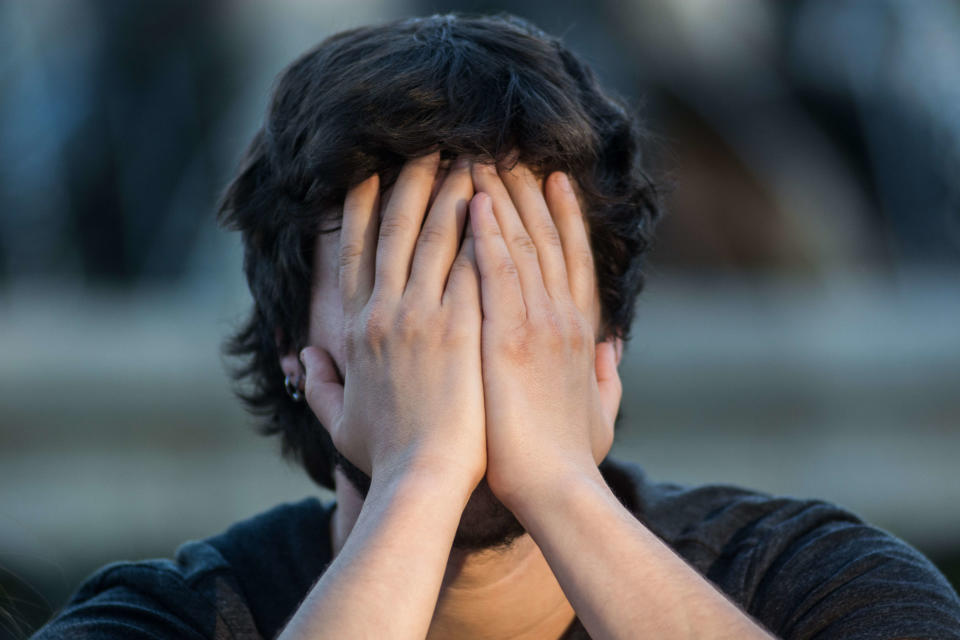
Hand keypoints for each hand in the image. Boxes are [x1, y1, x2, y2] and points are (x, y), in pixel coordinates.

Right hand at [300, 153, 484, 488]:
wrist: (424, 478)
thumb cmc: (386, 456)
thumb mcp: (338, 421)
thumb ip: (318, 386)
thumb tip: (302, 360)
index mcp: (355, 331)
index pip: (353, 254)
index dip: (359, 209)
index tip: (368, 175)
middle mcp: (385, 312)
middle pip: (392, 230)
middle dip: (409, 183)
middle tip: (427, 147)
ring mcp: (423, 315)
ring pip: (433, 235)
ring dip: (448, 191)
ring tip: (465, 157)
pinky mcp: (462, 325)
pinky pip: (471, 261)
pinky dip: (480, 226)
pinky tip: (492, 197)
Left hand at [469, 162, 621, 508]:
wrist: (557, 490)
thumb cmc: (572, 459)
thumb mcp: (601, 412)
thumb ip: (607, 377)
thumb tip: (613, 351)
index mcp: (580, 332)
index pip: (573, 258)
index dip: (564, 215)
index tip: (552, 180)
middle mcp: (562, 317)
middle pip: (547, 237)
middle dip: (528, 190)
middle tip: (509, 150)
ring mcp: (537, 324)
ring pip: (521, 244)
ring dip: (504, 197)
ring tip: (484, 157)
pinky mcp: (508, 338)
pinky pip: (497, 273)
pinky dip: (489, 233)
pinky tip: (477, 200)